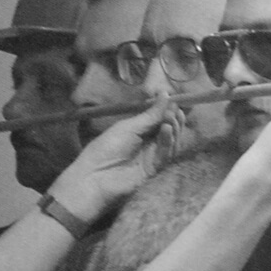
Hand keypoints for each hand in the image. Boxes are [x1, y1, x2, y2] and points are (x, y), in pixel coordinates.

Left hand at [47, 96, 182, 222]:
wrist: (95, 176)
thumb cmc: (106, 147)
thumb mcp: (128, 127)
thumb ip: (149, 115)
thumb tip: (165, 94)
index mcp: (137, 131)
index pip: (158, 119)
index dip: (167, 111)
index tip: (174, 100)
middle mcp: (146, 143)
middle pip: (167, 131)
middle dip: (173, 119)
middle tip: (175, 110)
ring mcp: (151, 157)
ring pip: (169, 143)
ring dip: (173, 129)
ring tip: (171, 118)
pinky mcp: (154, 170)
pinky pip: (165, 155)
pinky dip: (168, 142)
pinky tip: (166, 130)